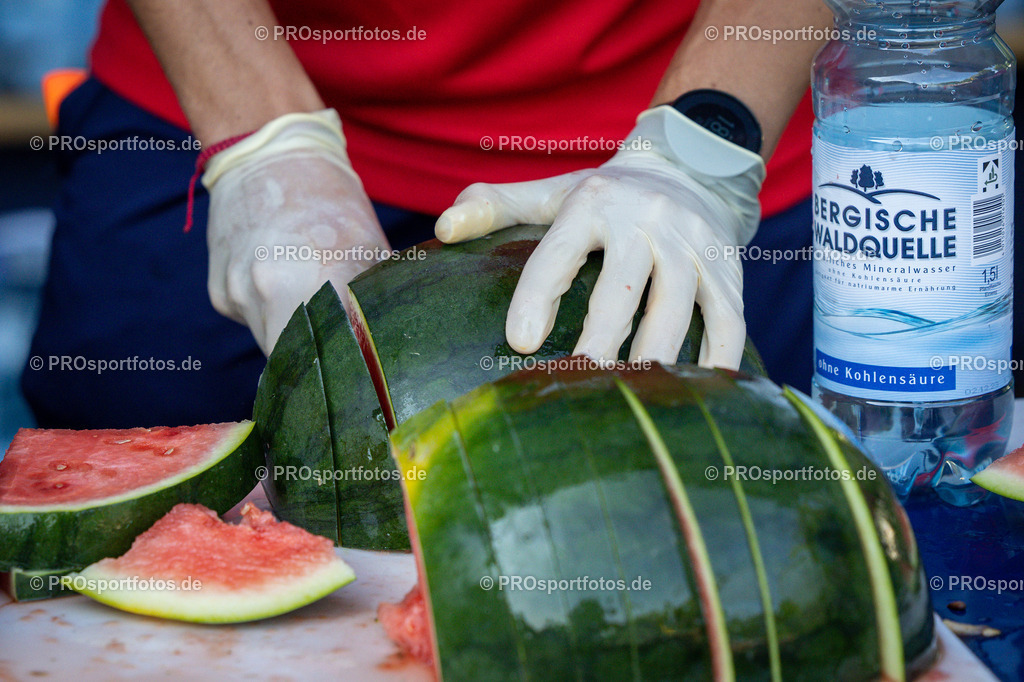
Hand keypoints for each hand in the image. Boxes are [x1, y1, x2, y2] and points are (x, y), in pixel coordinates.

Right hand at [202, 109, 388, 354]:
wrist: (268, 157)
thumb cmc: (331, 203)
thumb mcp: (369, 248)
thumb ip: (377, 301)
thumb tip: (393, 345)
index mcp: (311, 280)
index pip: (327, 357)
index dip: (343, 371)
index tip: (358, 374)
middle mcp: (267, 291)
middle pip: (295, 360)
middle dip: (317, 358)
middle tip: (340, 350)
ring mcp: (238, 294)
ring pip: (271, 344)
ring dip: (293, 335)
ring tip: (311, 302)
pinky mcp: (220, 294)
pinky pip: (252, 323)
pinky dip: (269, 315)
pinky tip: (281, 283)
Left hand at [435, 106, 765, 368]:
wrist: (691, 164)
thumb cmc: (607, 194)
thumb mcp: (551, 192)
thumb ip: (497, 207)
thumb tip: (441, 228)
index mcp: (594, 204)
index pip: (559, 254)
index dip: (538, 297)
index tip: (520, 344)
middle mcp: (646, 219)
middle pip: (623, 287)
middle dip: (601, 338)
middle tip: (578, 383)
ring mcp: (692, 243)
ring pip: (678, 306)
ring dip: (656, 355)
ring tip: (630, 396)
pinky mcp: (727, 267)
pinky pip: (729, 319)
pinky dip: (717, 358)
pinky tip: (697, 393)